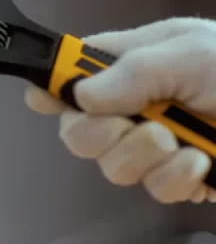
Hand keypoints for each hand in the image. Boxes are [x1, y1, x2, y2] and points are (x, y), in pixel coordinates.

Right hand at [25, 17, 215, 202]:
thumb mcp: (193, 53)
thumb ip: (132, 71)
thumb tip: (81, 94)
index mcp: (132, 62)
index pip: (71, 73)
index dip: (50, 87)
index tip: (44, 99)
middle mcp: (138, 105)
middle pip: (79, 131)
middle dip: (102, 135)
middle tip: (137, 126)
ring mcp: (157, 145)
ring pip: (112, 167)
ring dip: (146, 158)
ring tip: (184, 143)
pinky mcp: (181, 178)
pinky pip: (155, 190)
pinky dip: (177, 179)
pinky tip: (202, 164)